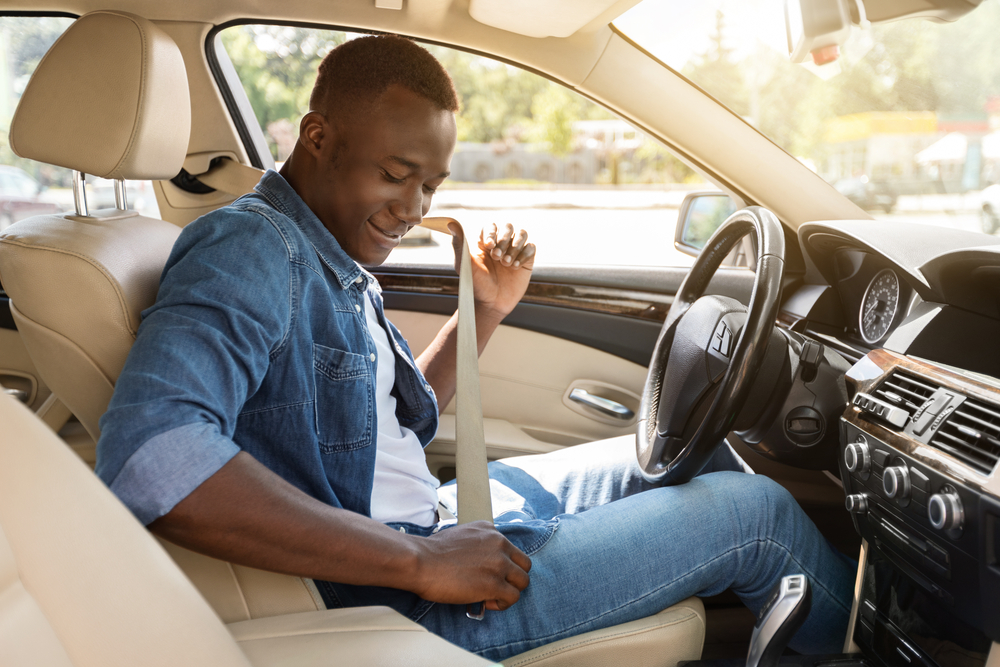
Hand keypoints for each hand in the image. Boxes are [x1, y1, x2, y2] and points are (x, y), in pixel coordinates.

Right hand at [410, 521, 530, 610]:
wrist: (421, 561)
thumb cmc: (432, 552)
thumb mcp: (462, 534)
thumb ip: (479, 542)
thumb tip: (481, 560)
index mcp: (490, 530)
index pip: (512, 549)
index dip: (504, 564)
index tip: (492, 573)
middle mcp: (499, 543)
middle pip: (524, 564)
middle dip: (513, 577)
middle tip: (496, 585)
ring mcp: (499, 564)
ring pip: (523, 581)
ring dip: (509, 591)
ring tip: (491, 596)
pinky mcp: (494, 583)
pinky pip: (513, 597)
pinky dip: (502, 603)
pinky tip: (487, 602)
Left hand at [450, 221, 535, 320]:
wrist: (491, 303)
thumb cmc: (476, 284)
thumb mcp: (464, 264)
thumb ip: (458, 244)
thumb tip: (450, 223)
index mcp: (485, 242)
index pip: (491, 226)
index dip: (491, 233)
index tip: (488, 246)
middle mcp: (501, 244)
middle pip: (508, 227)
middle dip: (504, 240)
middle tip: (497, 257)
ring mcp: (514, 251)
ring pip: (521, 234)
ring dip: (515, 247)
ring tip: (507, 263)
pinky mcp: (526, 260)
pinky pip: (531, 247)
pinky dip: (524, 254)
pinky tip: (515, 267)